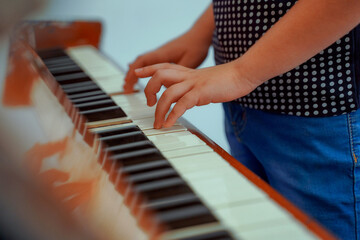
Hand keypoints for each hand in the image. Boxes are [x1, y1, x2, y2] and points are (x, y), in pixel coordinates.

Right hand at [124, 31, 210, 92]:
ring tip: (130, 84)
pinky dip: (144, 70)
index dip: (134, 73)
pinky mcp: (166, 55)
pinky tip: (143, 75)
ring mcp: (162, 53)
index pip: (143, 63)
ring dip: (136, 73)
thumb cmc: (196, 46)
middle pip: (140, 63)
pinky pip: (150, 63)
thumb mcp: (189, 62)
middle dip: (131, 75)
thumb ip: (177, 74)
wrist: (201, 35)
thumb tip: (166, 86)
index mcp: (163, 54)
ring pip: (144, 63)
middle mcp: (159, 53)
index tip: (128, 84)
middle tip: (126, 88)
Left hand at [135, 62, 257, 127]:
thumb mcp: (204, 83)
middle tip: (149, 103)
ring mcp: (194, 83)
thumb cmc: (226, 80)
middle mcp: (188, 76)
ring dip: (159, 109)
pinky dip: (172, 115)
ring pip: (168, 92)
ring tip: (157, 122)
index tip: (137, 72)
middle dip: (148, 89)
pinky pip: (182, 104)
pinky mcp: (201, 92)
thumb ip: (192, 88)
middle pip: (159, 75)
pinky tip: (169, 124)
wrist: (243, 74)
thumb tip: (185, 99)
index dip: (148, 69)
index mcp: (188, 72)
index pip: (163, 66)